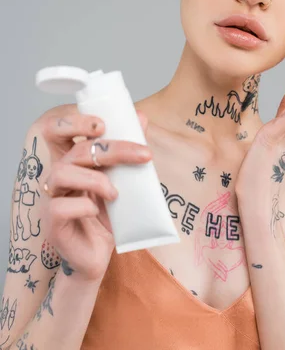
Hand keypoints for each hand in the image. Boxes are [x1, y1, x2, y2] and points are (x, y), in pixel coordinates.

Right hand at [40, 108, 151, 281]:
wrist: (99, 256)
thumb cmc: (108, 215)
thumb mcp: (122, 181)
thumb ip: (128, 151)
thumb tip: (141, 117)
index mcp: (74, 161)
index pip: (61, 131)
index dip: (75, 122)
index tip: (103, 124)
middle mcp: (61, 175)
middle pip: (76, 151)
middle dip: (111, 149)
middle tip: (142, 154)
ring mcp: (53, 198)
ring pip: (61, 174)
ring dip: (95, 179)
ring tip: (115, 193)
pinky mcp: (53, 223)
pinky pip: (59, 207)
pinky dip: (83, 206)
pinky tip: (97, 212)